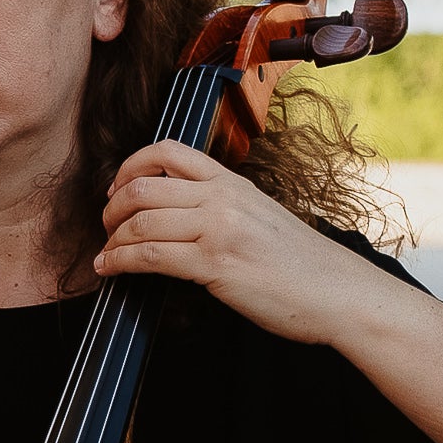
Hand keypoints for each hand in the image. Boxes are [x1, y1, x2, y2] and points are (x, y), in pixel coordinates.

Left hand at [94, 141, 379, 346]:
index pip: (168, 150)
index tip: (117, 187)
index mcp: (232, 182)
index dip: (130, 165)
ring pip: (140, 221)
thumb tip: (182, 216)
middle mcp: (222, 197)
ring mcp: (218, 228)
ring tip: (106, 253)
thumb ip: (224, 207)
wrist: (336, 291)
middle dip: (111, 208)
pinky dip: (119, 261)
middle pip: (143, 186)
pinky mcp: (214, 263)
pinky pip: (148, 256)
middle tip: (106, 226)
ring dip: (112, 238)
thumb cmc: (302, 264)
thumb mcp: (261, 217)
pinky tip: (111, 269)